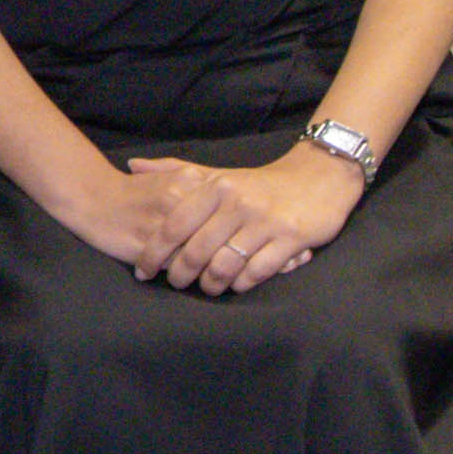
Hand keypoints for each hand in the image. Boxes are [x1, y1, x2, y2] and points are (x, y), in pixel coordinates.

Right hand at [68, 153, 228, 280]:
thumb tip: (233, 224)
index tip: (227, 247)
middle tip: (215, 267)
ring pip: (197, 254)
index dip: (230, 236)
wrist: (94, 196)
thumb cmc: (137, 192)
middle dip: (218, 256)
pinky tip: (170, 273)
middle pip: (216, 236)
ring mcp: (162, 220)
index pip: (227, 215)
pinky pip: (174, 266)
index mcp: (191, 179)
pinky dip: (177, 273)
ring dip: (198, 269)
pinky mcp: (146, 242)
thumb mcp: (172, 180)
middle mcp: (180, 198)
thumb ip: (203, 194)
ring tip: (194, 274)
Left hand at [162, 147, 364, 293]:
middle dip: (179, 274)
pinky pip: (257, 272)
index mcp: (217, 188)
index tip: (142, 269)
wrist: (319, 177)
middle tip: (174, 283)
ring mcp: (265, 222)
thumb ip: (175, 171)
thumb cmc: (259, 184)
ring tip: (206, 288)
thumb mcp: (219, 174)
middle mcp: (238, 203)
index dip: (153, 252)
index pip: (174, 225)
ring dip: (210, 284)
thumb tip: (133, 165)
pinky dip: (242, 283)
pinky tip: (235, 284)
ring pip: (224, 266)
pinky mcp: (290, 239)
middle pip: (196, 251)